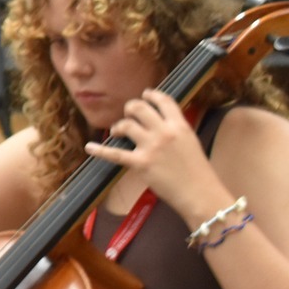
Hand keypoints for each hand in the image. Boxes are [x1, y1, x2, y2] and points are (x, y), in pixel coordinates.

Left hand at [84, 90, 228, 221]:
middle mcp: (164, 132)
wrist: (200, 193)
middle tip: (129, 114)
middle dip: (131, 108)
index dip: (152, 95)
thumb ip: (175, 130)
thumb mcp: (191, 142)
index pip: (164, 101)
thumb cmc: (198, 171)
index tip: (145, 95)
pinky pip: (115, 154)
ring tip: (118, 132)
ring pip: (126, 125)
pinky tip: (89, 147)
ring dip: (119, 126)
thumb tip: (160, 123)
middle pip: (139, 108)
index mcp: (180, 126)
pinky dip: (99, 150)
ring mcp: (151, 147)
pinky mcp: (140, 163)